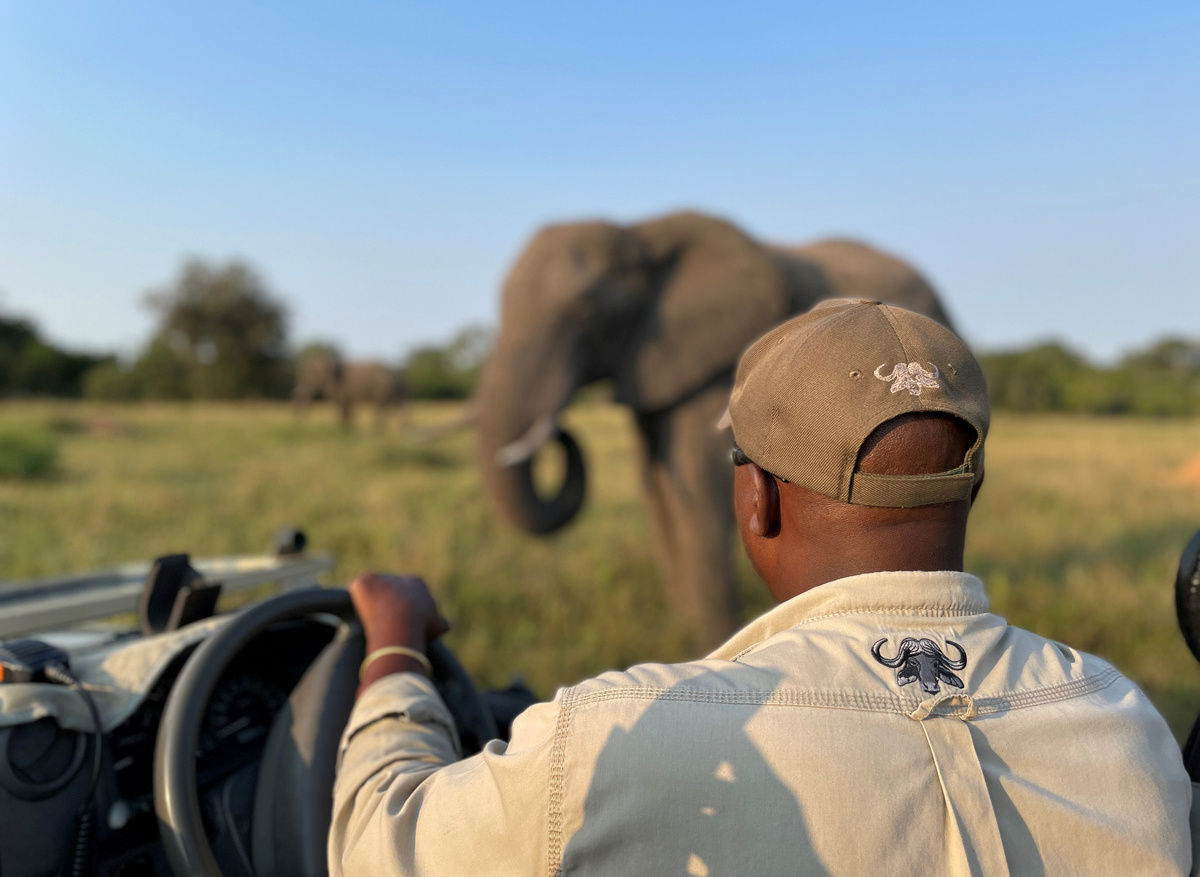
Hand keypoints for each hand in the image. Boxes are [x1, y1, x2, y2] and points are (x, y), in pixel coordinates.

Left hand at [348, 573, 450, 691]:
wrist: (400, 623)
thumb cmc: (420, 626)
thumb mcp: (436, 626)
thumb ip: (442, 623)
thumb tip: (451, 625)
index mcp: (418, 584)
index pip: (408, 594)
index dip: (404, 609)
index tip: (399, 624)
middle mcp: (400, 578)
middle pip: (391, 591)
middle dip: (388, 604)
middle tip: (383, 623)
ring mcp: (381, 579)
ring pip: (374, 590)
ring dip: (372, 601)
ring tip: (369, 619)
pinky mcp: (364, 581)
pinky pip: (357, 587)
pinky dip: (355, 597)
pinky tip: (353, 610)